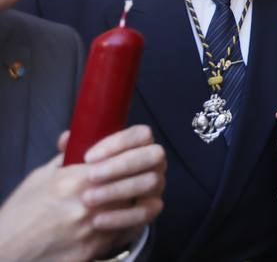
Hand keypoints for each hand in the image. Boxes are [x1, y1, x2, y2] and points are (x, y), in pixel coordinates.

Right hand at [0, 126, 164, 261]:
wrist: (5, 250)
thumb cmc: (21, 212)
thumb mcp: (41, 176)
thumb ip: (66, 157)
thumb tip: (75, 137)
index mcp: (77, 178)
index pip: (129, 154)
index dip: (137, 151)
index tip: (132, 152)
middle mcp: (90, 202)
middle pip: (148, 179)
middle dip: (151, 173)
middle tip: (144, 172)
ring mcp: (96, 228)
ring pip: (147, 206)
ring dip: (145, 198)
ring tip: (138, 195)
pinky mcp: (96, 248)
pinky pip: (130, 231)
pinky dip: (131, 221)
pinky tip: (124, 216)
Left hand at [76, 125, 166, 236]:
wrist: (81, 218)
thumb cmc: (78, 185)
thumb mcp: (71, 166)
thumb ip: (72, 151)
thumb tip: (65, 139)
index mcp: (139, 145)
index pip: (141, 134)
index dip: (119, 142)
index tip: (88, 157)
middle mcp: (153, 163)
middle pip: (153, 155)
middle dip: (121, 164)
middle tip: (90, 176)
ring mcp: (156, 186)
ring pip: (150, 182)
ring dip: (118, 189)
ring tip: (88, 199)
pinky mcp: (151, 210)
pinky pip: (145, 212)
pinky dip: (121, 216)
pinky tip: (97, 221)